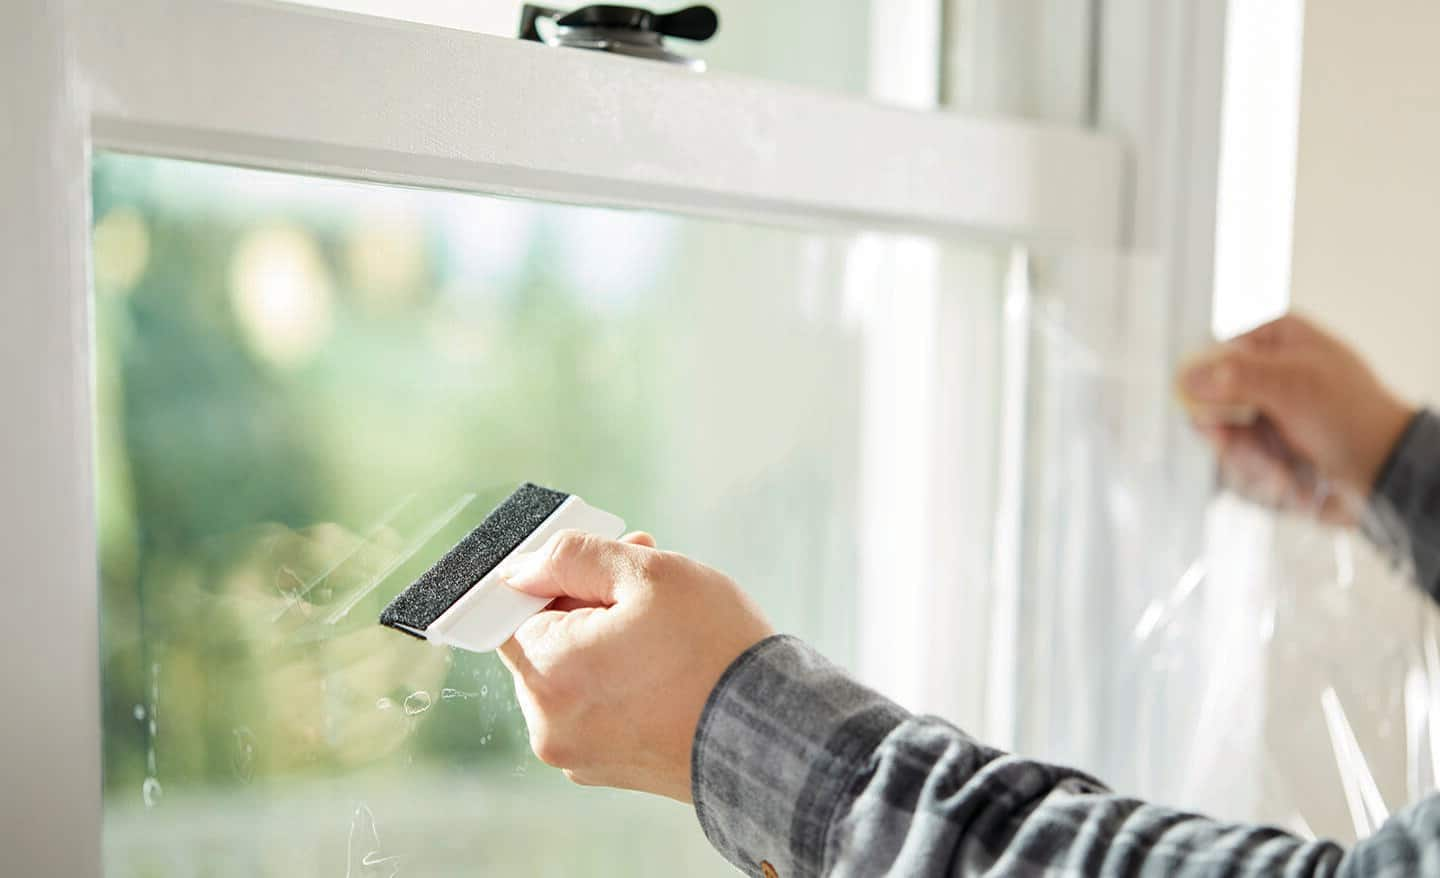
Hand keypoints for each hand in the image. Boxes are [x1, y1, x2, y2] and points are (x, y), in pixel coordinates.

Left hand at [496, 530, 773, 801]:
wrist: (773, 735)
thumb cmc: (715, 649)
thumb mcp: (647, 573)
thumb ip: (572, 557)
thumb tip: (520, 568)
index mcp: (548, 672)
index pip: (513, 607)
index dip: (558, 576)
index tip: (600, 567)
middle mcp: (549, 723)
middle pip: (545, 642)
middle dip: (588, 605)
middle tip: (648, 583)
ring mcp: (578, 753)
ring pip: (573, 675)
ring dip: (607, 643)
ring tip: (669, 626)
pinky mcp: (608, 770)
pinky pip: (597, 710)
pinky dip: (622, 683)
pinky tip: (670, 666)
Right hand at [1178, 313, 1414, 523]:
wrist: (1384, 476)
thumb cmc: (1352, 418)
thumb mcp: (1293, 385)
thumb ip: (1235, 376)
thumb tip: (1185, 376)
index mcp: (1278, 341)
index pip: (1217, 346)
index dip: (1201, 375)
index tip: (1195, 399)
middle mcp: (1268, 377)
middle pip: (1210, 399)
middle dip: (1224, 431)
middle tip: (1228, 442)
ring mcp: (1266, 417)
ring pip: (1221, 438)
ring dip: (1247, 462)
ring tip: (1279, 473)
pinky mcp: (1266, 453)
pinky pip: (1238, 466)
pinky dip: (1259, 479)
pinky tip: (1286, 482)